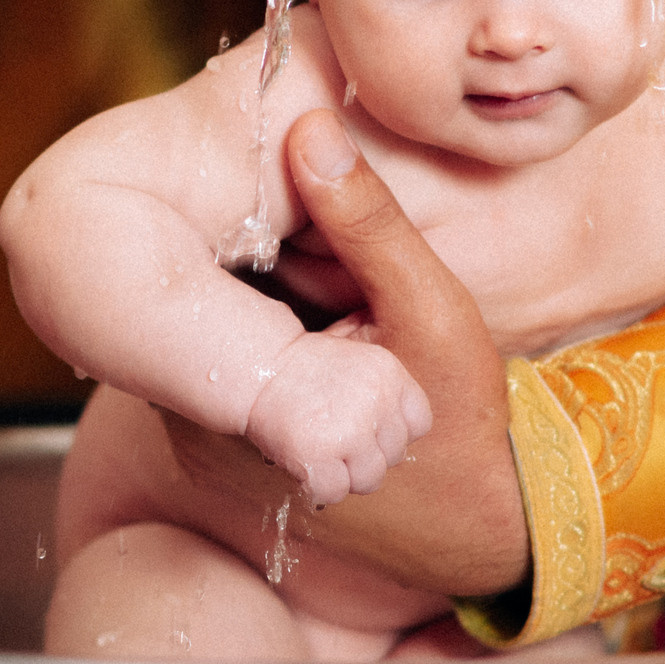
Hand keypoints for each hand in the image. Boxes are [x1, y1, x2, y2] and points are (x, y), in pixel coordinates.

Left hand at [166, 109, 525, 593]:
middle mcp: (202, 433)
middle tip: (288, 241)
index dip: (220, 230)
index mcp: (246, 394)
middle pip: (189, 312)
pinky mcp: (214, 466)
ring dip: (239, 310)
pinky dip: (247, 349)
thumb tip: (310, 130)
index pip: (191, 282)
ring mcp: (202, 455)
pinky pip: (211, 380)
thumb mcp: (430, 307)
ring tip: (303, 292)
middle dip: (234, 270)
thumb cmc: (463, 424)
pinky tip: (300, 336)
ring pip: (199, 343)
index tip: (256, 197)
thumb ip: (368, 223)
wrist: (474, 533)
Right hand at [243, 323, 430, 508]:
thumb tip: (395, 444)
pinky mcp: (318, 455)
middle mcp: (376, 404)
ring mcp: (349, 432)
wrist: (258, 367)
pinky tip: (306, 464)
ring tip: (322, 453)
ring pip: (369, 480)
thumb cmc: (305, 369)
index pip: (419, 424)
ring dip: (345, 475)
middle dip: (367, 455)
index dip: (393, 432)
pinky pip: (334, 492)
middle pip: (394, 456)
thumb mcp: (357, 364)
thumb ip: (384, 397)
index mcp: (390, 375)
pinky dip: (319, 486)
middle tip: (337, 440)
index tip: (370, 429)